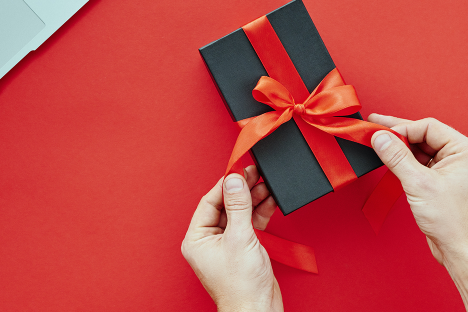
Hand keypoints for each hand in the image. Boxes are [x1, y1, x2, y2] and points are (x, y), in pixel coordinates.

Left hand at [181, 165, 281, 311]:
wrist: (257, 310)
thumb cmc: (241, 286)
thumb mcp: (240, 237)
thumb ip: (238, 206)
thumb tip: (234, 179)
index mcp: (197, 238)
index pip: (209, 202)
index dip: (226, 184)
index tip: (240, 169)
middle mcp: (209, 241)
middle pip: (225, 205)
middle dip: (242, 190)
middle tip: (255, 172)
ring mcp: (226, 244)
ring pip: (238, 213)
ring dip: (253, 199)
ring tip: (266, 183)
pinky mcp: (242, 248)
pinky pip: (248, 223)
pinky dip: (259, 212)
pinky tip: (269, 200)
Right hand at [369, 114, 467, 310]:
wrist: (463, 250)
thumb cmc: (454, 221)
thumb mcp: (419, 184)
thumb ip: (397, 157)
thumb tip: (380, 138)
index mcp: (463, 150)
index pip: (427, 127)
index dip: (402, 128)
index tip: (380, 134)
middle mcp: (459, 157)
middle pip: (423, 136)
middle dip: (397, 134)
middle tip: (374, 126)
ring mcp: (450, 170)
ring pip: (419, 151)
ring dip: (399, 150)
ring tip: (377, 146)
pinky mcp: (441, 183)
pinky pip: (419, 165)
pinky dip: (403, 164)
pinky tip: (389, 163)